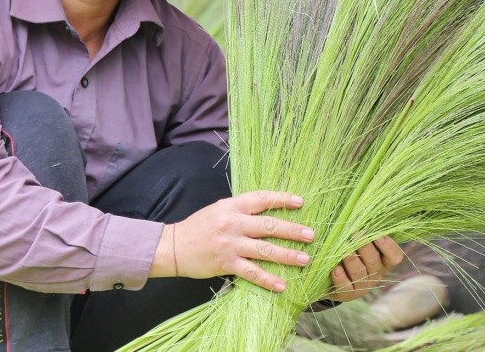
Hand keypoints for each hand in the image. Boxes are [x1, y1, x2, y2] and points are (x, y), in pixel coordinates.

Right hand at [150, 191, 314, 291]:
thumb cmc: (198, 226)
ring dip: (287, 255)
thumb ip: (240, 209)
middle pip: (268, 225)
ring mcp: (230, 244)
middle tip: (311, 234)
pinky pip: (251, 272)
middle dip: (292, 230)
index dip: (282, 199)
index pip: (261, 199)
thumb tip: (266, 210)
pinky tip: (282, 285)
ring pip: (264, 249)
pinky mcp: (226, 263)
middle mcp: (233, 223)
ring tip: (304, 259)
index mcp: (231, 205)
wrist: (173, 246)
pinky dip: (267, 279)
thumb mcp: (218, 209)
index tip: (300, 202)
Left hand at [324, 236, 404, 302]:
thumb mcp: (354, 239)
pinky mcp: (348, 294)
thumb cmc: (345, 248)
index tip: (378, 236)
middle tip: (354, 233)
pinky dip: (341, 279)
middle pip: (374, 261)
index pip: (394, 256)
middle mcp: (375, 272)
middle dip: (364, 247)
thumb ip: (358, 229)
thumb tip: (356, 212)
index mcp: (382, 259)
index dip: (388, 247)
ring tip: (343, 249)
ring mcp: (362, 285)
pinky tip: (335, 269)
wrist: (329, 273)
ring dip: (352, 260)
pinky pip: (346, 288)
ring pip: (360, 273)